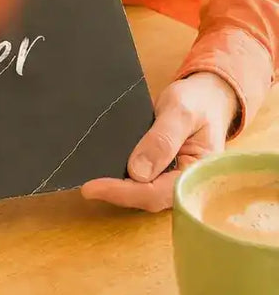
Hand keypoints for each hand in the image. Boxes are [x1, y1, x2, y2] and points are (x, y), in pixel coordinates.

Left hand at [81, 71, 238, 212]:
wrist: (207, 96)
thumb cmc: (198, 101)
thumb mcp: (181, 111)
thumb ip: (163, 139)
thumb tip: (137, 172)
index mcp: (198, 174)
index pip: (159, 193)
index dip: (124, 193)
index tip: (93, 187)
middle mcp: (186, 183)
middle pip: (149, 198)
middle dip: (118, 194)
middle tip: (87, 186)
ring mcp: (173, 179)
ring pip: (143, 193)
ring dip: (118, 189)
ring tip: (92, 182)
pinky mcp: (163, 173)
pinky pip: (142, 182)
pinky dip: (122, 179)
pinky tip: (104, 172)